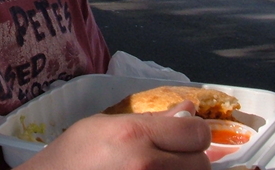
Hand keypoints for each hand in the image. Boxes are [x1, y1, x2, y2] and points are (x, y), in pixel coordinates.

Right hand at [22, 101, 210, 169]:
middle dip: (190, 158)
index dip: (194, 132)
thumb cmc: (73, 154)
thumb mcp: (106, 125)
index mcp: (135, 135)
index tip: (183, 135)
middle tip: (169, 157)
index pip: (196, 133)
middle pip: (201, 163)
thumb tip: (189, 111)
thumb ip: (151, 119)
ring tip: (158, 169)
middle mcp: (147, 165)